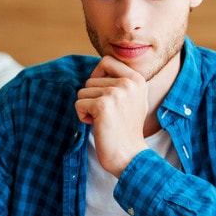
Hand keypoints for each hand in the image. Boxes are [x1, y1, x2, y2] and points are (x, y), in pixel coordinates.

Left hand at [75, 55, 149, 175]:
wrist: (130, 155)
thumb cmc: (127, 129)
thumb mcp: (133, 99)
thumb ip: (122, 81)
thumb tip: (101, 66)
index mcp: (137, 79)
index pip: (107, 61)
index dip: (97, 74)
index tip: (101, 93)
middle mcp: (128, 83)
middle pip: (91, 79)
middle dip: (92, 98)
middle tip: (107, 114)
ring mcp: (116, 93)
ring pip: (83, 92)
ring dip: (87, 108)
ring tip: (103, 121)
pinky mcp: (102, 105)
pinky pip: (78, 104)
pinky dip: (82, 116)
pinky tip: (97, 126)